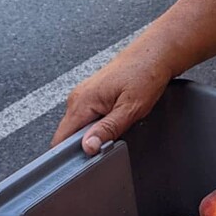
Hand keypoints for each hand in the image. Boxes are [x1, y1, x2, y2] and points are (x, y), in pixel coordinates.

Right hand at [51, 40, 174, 154]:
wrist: (154, 53)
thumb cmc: (145, 74)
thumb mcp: (130, 109)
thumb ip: (107, 130)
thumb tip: (88, 147)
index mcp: (82, 100)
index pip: (60, 140)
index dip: (71, 157)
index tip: (87, 162)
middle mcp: (78, 96)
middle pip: (68, 136)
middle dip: (85, 147)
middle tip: (109, 144)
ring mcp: (84, 94)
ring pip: (79, 128)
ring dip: (93, 136)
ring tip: (116, 128)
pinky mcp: (92, 94)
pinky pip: (87, 118)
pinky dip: (98, 126)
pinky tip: (115, 121)